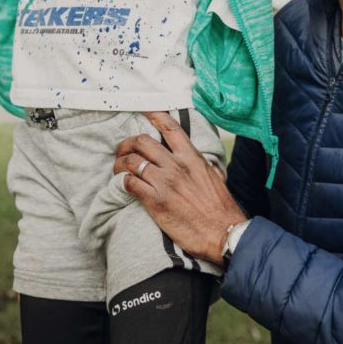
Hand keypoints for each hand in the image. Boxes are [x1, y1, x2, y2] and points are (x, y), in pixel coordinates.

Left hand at [114, 111, 246, 262]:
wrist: (224, 233)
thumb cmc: (220, 209)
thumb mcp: (214, 177)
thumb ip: (201, 165)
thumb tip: (197, 160)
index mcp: (192, 158)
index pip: (170, 128)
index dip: (153, 115)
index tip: (143, 110)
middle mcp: (176, 166)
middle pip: (143, 142)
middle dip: (128, 143)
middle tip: (122, 150)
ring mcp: (165, 183)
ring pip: (132, 161)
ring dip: (120, 163)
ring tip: (118, 168)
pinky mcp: (156, 202)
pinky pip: (130, 183)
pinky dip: (123, 181)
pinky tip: (124, 184)